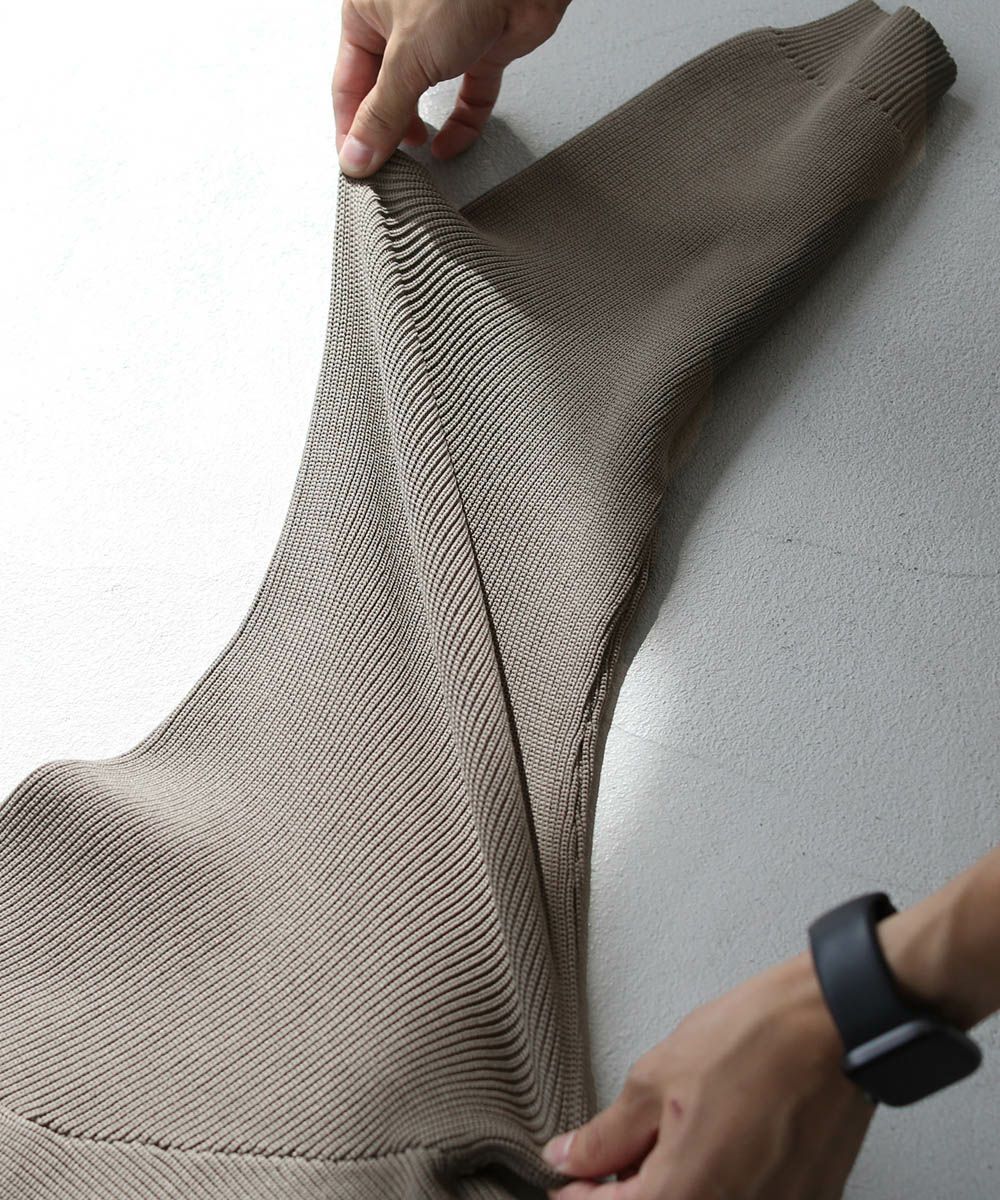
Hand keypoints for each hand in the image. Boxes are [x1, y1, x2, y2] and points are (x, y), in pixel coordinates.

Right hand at [332, 0, 570, 177]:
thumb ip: (382, 114)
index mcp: (368, 12)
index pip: (349, 83)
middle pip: (386, 92)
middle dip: (388, 132)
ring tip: (416, 159)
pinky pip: (468, 95)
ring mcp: (445, 36)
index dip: (351, 129)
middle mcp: (403, 23)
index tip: (357, 166)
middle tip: (389, 168)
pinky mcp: (483, 48)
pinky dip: (462, 123)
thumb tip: (356, 156)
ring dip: (420, 128)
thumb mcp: (407, 58)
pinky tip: (451, 144)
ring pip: (425, 95)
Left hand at [541, 951, 875, 1198]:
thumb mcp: (656, 1081)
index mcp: (683, 1199)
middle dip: (623, 1194)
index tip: (568, 1182)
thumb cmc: (753, 1043)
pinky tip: (703, 1152)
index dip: (577, 1198)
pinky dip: (711, 1187)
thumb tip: (569, 1159)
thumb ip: (606, 1136)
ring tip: (660, 1148)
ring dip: (669, 1190)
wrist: (834, 1027)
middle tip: (606, 1166)